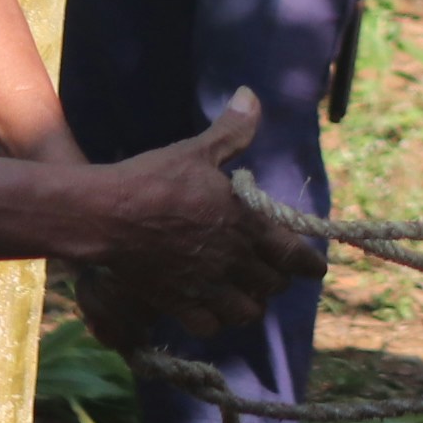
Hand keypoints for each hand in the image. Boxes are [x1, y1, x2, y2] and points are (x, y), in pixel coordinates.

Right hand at [71, 91, 324, 350]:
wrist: (107, 215)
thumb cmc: (154, 180)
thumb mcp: (197, 151)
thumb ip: (231, 131)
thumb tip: (251, 96)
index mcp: (247, 224)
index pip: (294, 253)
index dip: (309, 264)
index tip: (315, 268)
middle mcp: (234, 260)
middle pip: (273, 284)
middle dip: (277, 280)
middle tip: (272, 272)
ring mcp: (206, 286)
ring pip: (246, 312)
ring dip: (250, 303)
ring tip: (245, 293)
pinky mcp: (178, 303)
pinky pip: (210, 326)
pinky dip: (215, 321)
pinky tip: (210, 309)